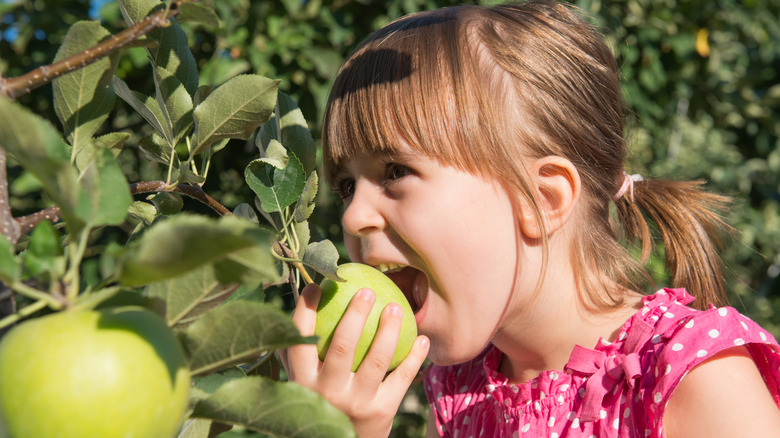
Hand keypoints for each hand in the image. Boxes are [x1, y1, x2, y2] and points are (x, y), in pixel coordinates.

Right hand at [281, 283, 429, 437]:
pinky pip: (402, 378)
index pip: (300, 340)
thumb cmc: (322, 404)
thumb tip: (301, 304)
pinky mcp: (382, 412)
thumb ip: (298, 353)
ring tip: (396, 307)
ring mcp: (356, 403)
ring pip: (376, 360)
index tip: (316, 285)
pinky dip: (414, 357)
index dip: (305, 310)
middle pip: (343, 346)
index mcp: (303, 381)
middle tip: (366, 291)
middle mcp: (328, 392)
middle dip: (356, 315)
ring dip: (389, 330)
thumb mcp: (302, 384)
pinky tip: (422, 338)